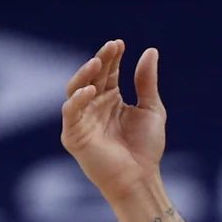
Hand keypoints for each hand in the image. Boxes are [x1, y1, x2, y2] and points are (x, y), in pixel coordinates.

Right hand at [61, 39, 167, 202]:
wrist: (140, 178)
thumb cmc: (146, 147)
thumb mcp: (150, 109)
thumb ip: (146, 82)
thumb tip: (150, 51)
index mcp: (111, 99)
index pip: (108, 72)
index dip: (112, 58)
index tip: (119, 44)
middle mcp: (94, 106)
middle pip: (92, 77)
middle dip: (100, 61)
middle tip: (111, 47)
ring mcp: (82, 119)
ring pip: (76, 89)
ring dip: (84, 75)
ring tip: (97, 62)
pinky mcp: (73, 134)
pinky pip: (71, 112)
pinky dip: (78, 100)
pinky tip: (90, 90)